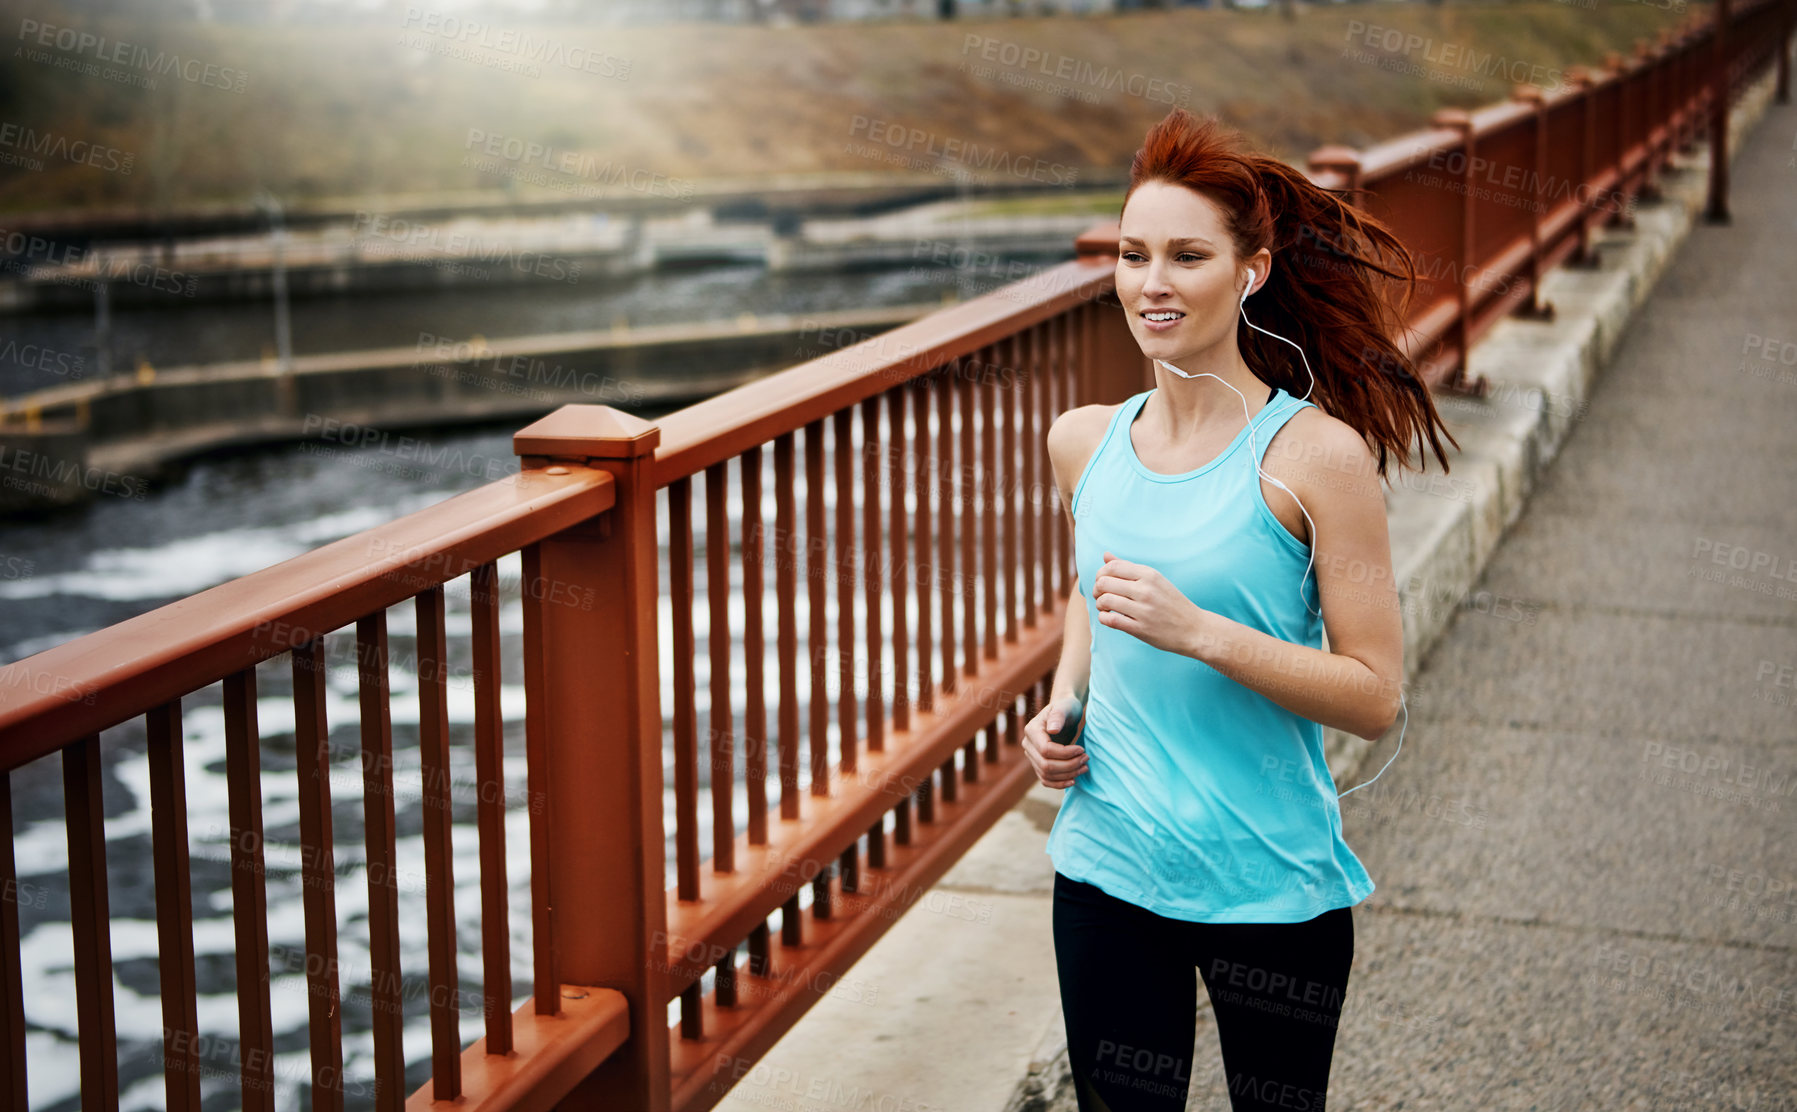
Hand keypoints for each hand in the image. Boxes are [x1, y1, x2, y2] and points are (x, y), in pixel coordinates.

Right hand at [1022, 695, 1086, 789]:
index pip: (1046, 750)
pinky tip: (1074, 780)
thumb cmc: (1066, 708)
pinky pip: (1046, 780)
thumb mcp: (1064, 707)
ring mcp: (1032, 756)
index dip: (1065, 754)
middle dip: (1069, 765)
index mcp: (1032, 730)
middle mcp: (1028, 744)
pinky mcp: (1039, 764)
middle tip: (1086, 759)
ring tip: (1084, 767)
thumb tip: (1052, 730)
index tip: (1082, 749)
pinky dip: (1059, 783)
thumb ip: (1058, 716)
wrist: (1065, 713)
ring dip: (1067, 775)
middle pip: (1046, 765)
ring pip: (1046, 775)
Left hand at [1091, 550, 1207, 656]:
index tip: (1103, 582)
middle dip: (1097, 589)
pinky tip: (1109, 617)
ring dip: (1100, 604)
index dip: (1100, 574)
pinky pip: (1110, 620)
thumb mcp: (1154, 580)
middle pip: (1104, 583)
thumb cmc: (1171, 603)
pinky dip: (1104, 618)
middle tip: (1100, 596)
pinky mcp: (1141, 629)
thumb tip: (1105, 555)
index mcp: (1149, 575)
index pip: (1112, 567)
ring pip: (1105, 601)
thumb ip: (1128, 567)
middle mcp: (1146, 590)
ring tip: (1105, 607)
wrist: (1194, 629)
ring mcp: (1143, 610)